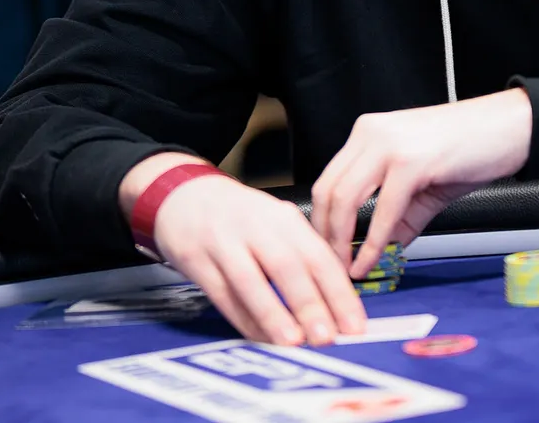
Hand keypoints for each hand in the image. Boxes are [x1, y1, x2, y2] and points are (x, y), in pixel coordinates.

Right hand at [122, 157, 364, 346]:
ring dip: (273, 314)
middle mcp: (256, 225)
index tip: (355, 325)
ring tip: (292, 342)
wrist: (183, 195)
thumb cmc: (240, 218)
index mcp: (284, 217)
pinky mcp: (195, 258)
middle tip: (328, 337)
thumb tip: (334, 308)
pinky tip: (259, 337)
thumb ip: (302, 258)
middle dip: (309, 303)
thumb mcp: (275, 224)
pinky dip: (241, 318)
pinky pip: (221, 293)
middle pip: (286, 265)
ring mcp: (223, 241)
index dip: (338, 292)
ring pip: (250, 280)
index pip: (318, 255)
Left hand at [311, 89, 532, 279]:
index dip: (322, 223)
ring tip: (347, 271)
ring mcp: (389, 144)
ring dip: (341, 242)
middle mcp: (371, 133)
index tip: (328, 253)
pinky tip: (371, 262)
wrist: (512, 127)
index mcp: (368, 133)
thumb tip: (380, 252)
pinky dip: (372, 243)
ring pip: (344, 199)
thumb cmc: (472, 147)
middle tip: (332, 270)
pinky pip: (383, 210)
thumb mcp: (424, 183)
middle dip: (325, 237)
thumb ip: (399, 217)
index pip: (327, 181)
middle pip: (327, 191)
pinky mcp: (412, 161)